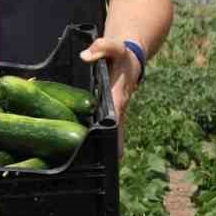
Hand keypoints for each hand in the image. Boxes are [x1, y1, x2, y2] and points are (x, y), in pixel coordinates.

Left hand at [79, 37, 142, 156]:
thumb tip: (85, 56)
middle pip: (116, 131)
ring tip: (104, 168)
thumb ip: (102, 48)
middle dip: (112, 148)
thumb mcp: (114, 47)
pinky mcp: (112, 108)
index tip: (110, 150)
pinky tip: (96, 150)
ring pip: (113, 131)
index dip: (111, 132)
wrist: (130, 55)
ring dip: (109, 146)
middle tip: (108, 168)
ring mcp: (116, 109)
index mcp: (119, 94)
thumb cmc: (121, 54)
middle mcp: (118, 105)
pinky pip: (108, 125)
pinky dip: (105, 137)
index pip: (114, 117)